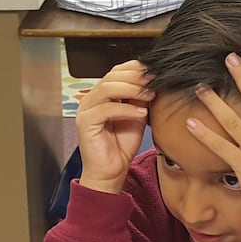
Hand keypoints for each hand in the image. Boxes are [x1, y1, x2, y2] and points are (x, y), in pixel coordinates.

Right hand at [75, 61, 153, 193]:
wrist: (111, 172)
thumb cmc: (122, 146)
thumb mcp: (137, 116)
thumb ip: (140, 98)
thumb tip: (152, 80)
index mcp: (102, 94)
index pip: (116, 72)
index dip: (135, 68)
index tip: (155, 71)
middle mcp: (91, 98)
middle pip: (112, 76)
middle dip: (136, 77)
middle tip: (155, 81)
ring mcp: (86, 109)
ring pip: (107, 88)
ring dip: (132, 89)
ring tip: (150, 95)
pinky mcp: (85, 123)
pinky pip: (105, 108)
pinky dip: (125, 109)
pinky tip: (141, 114)